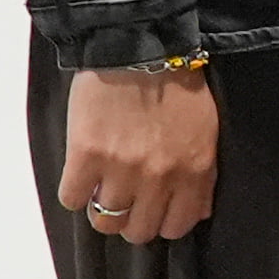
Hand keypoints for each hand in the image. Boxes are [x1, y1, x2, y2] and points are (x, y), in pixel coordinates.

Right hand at [53, 61, 220, 244]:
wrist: (139, 49)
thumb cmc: (177, 87)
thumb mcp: (206, 132)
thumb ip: (203, 175)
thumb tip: (198, 212)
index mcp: (194, 171)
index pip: (178, 225)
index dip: (163, 223)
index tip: (152, 211)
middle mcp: (159, 177)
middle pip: (139, 230)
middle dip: (131, 221)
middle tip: (124, 202)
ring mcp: (121, 168)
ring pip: (105, 221)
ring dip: (101, 210)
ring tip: (101, 190)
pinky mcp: (86, 155)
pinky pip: (72, 198)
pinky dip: (74, 192)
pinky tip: (81, 176)